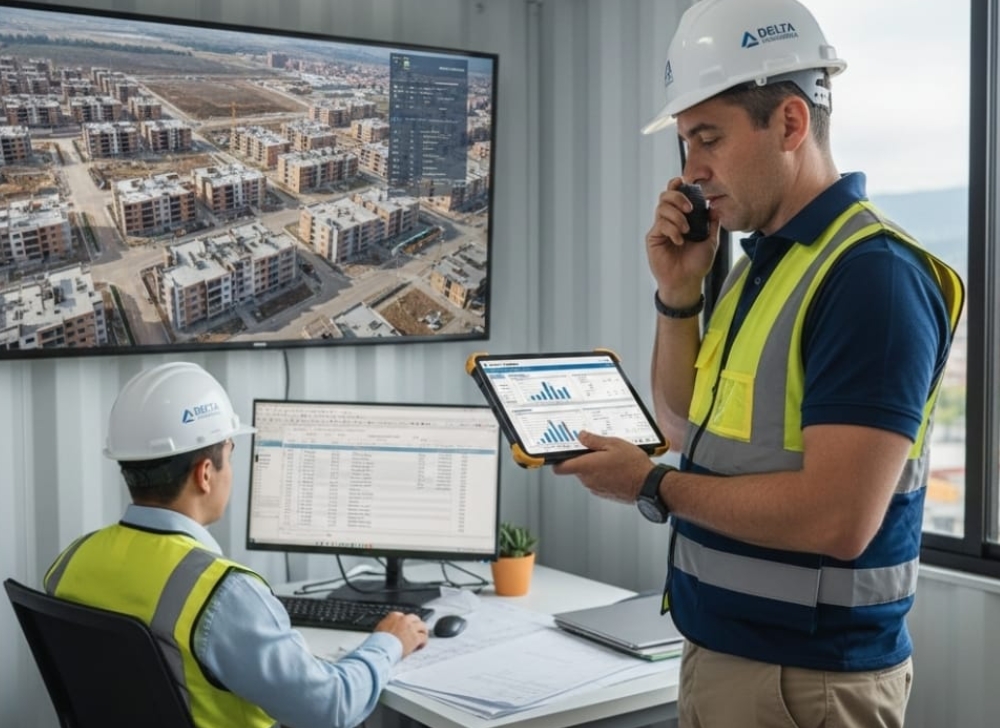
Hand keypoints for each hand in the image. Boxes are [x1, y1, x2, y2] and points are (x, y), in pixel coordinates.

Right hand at [374, 612, 428, 656]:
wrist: (380, 649)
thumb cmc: (378, 642)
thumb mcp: (380, 630)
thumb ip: (388, 627)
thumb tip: (390, 632)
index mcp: (394, 616)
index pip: (404, 616)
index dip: (406, 624)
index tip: (406, 630)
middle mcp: (404, 619)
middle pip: (415, 619)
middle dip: (416, 625)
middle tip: (416, 632)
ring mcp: (411, 628)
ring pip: (422, 626)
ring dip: (422, 632)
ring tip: (421, 639)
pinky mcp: (416, 637)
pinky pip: (424, 637)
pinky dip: (423, 642)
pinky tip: (420, 646)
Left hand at [551, 431, 654, 503]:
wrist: (648, 485)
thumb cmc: (633, 465)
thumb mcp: (614, 444)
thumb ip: (594, 440)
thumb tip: (581, 436)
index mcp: (586, 467)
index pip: (560, 468)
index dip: (557, 460)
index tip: (560, 452)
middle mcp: (588, 480)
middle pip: (575, 468)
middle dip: (581, 458)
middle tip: (594, 448)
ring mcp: (595, 488)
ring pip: (586, 475)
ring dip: (593, 466)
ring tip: (608, 456)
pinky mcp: (604, 493)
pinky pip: (596, 481)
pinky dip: (601, 474)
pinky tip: (614, 467)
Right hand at [646, 178, 719, 303]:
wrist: (686, 281)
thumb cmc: (696, 264)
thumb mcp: (710, 241)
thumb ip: (712, 224)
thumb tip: (714, 207)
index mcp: (681, 218)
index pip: (675, 196)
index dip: (677, 186)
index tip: (684, 182)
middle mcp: (669, 220)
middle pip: (665, 196)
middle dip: (678, 197)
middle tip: (690, 209)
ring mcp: (660, 229)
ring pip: (662, 208)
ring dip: (677, 216)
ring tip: (686, 230)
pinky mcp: (653, 238)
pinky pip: (660, 224)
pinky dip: (672, 230)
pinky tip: (679, 241)